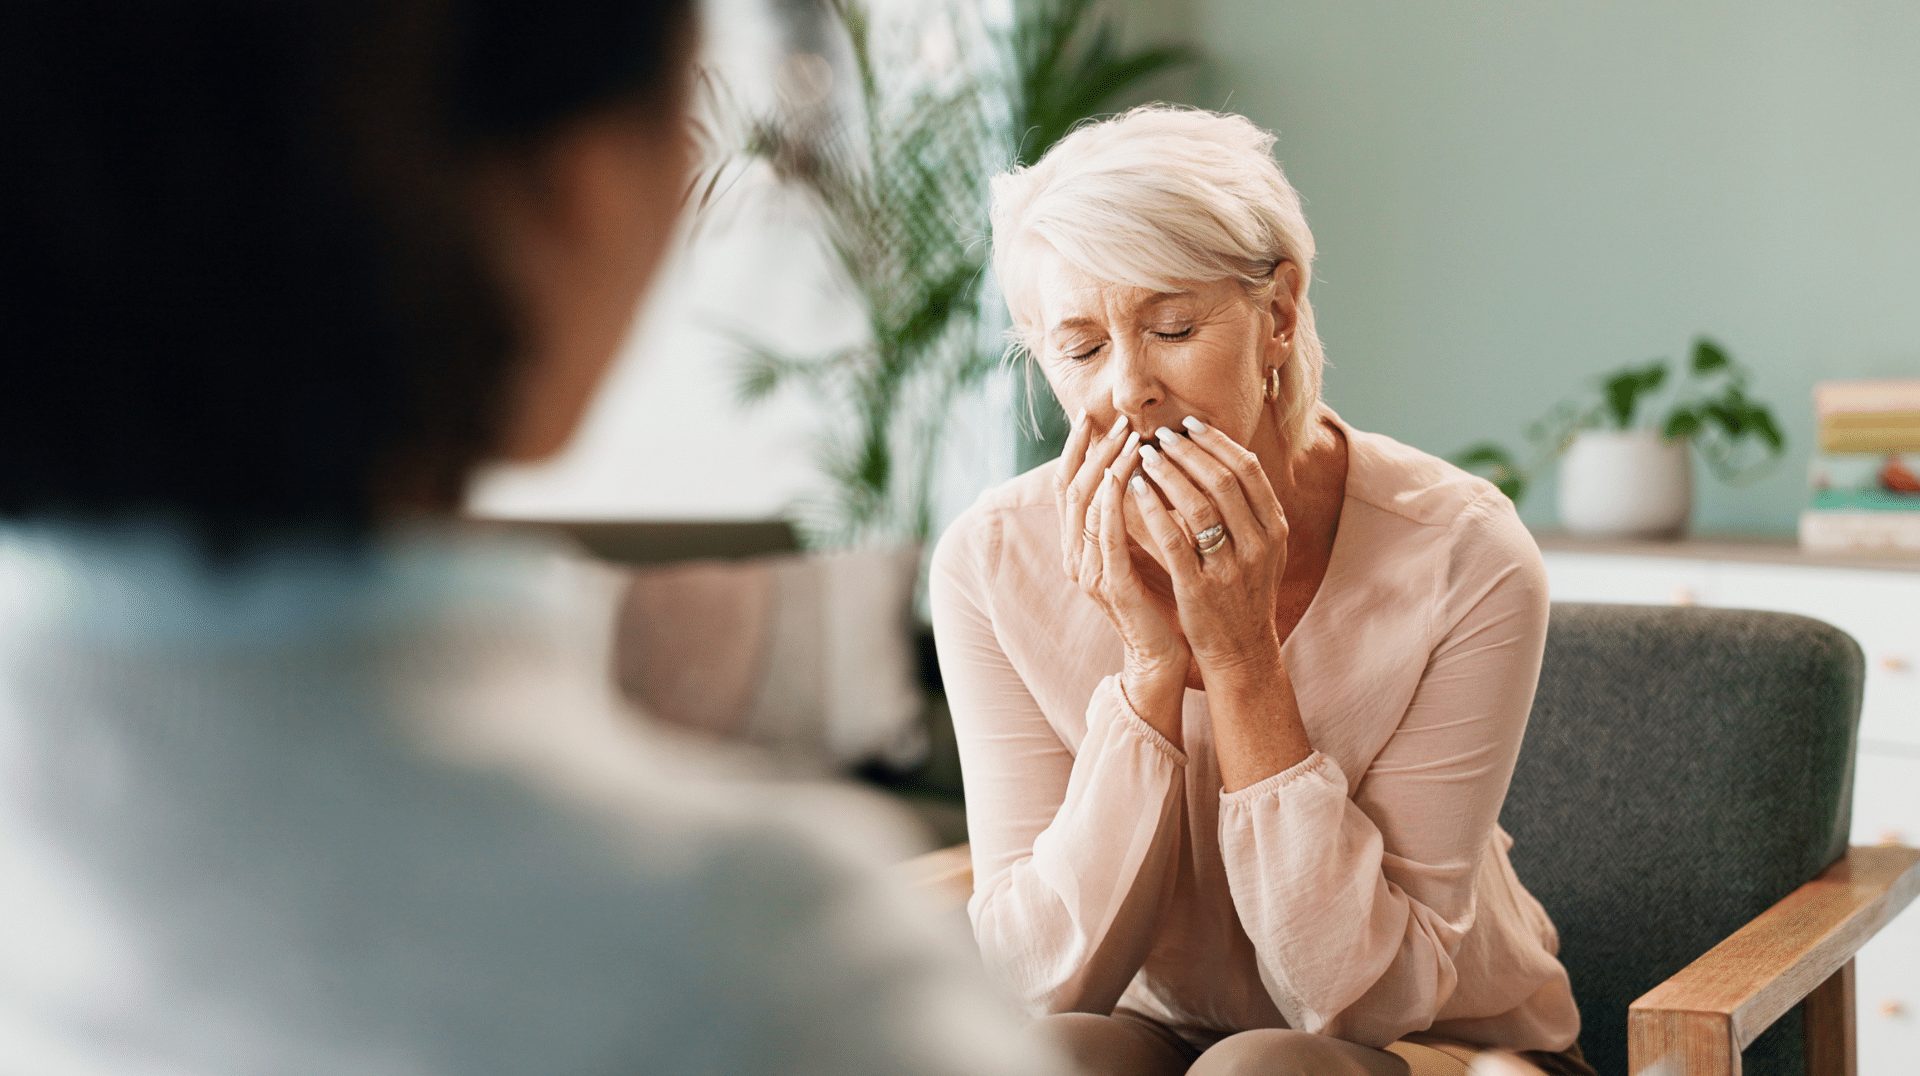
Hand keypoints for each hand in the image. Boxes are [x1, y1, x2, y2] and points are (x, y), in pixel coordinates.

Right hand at [1055, 412, 1189, 741]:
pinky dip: (1110, 502)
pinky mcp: (1110, 584)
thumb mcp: (1144, 551)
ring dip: (1105, 466)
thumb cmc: (1160, 602)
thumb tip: (1144, 471)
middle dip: (1091, 449)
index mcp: (1081, 547)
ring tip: (1129, 438)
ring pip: (1086, 505)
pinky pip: (1104, 534)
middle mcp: (1075, 556)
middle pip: (1071, 488)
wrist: (1163, 657)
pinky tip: (1123, 477)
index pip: (1069, 486)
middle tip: (1116, 420)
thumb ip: (1136, 518)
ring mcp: (1088, 571)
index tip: (1094, 416)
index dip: (1078, 449)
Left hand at [1125, 418, 1288, 681]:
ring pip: (1197, 505)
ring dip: (1168, 473)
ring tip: (1144, 456)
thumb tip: (1230, 455)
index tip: (1191, 425)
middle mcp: (1257, 545)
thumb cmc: (1244, 594)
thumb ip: (1251, 509)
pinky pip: (1172, 539)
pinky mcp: (1199, 588)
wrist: (1241, 650)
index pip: (1248, 470)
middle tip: (1161, 434)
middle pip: (1222, 481)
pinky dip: (1152, 509)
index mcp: (1274, 529)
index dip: (1217, 443)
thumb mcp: (1263, 550)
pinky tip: (1133, 490)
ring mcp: (1229, 567)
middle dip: (1188, 451)